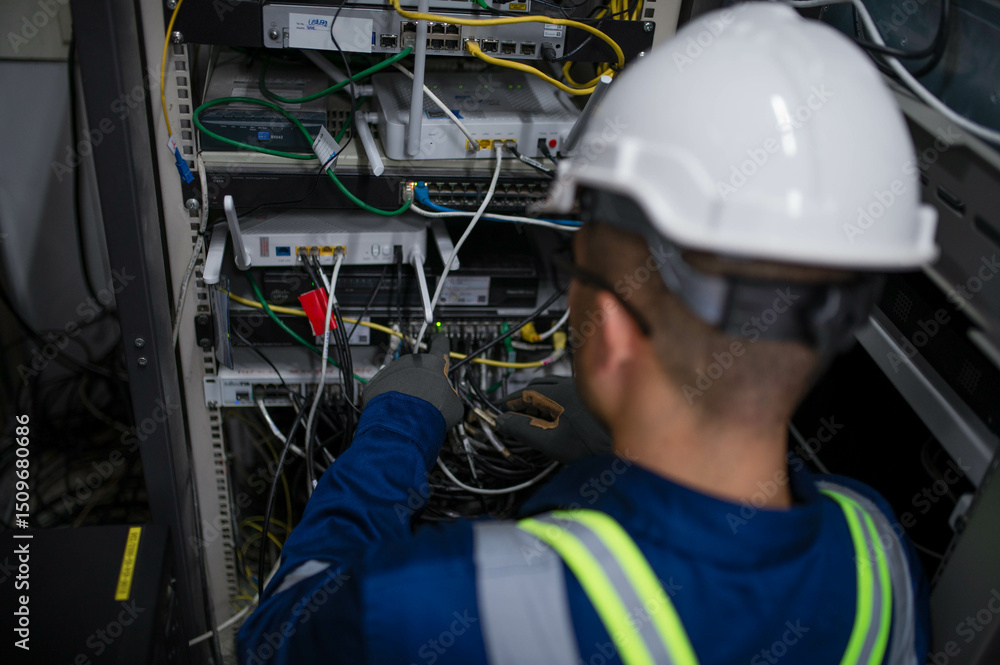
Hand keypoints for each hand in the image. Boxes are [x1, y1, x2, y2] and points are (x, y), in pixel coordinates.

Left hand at [362, 335, 463, 429]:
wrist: (404, 422)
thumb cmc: (430, 411)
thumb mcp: (454, 405)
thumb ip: (451, 395)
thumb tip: (448, 400)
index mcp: (433, 362)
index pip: (440, 345)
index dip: (440, 342)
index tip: (438, 340)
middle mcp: (411, 362)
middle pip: (418, 367)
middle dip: (421, 379)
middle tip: (426, 397)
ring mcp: (392, 370)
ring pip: (400, 377)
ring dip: (404, 389)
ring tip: (410, 407)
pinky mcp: (377, 383)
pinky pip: (385, 388)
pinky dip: (390, 397)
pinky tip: (397, 409)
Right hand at [494, 376, 611, 462]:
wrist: (627, 447)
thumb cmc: (594, 444)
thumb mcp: (550, 441)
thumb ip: (523, 429)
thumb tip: (503, 422)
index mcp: (557, 394)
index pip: (524, 393)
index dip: (508, 402)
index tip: (499, 410)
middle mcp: (570, 387)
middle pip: (538, 387)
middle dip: (523, 398)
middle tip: (512, 411)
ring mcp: (583, 392)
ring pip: (554, 388)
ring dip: (540, 398)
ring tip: (533, 412)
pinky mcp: (592, 400)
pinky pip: (566, 393)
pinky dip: (555, 401)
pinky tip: (558, 414)